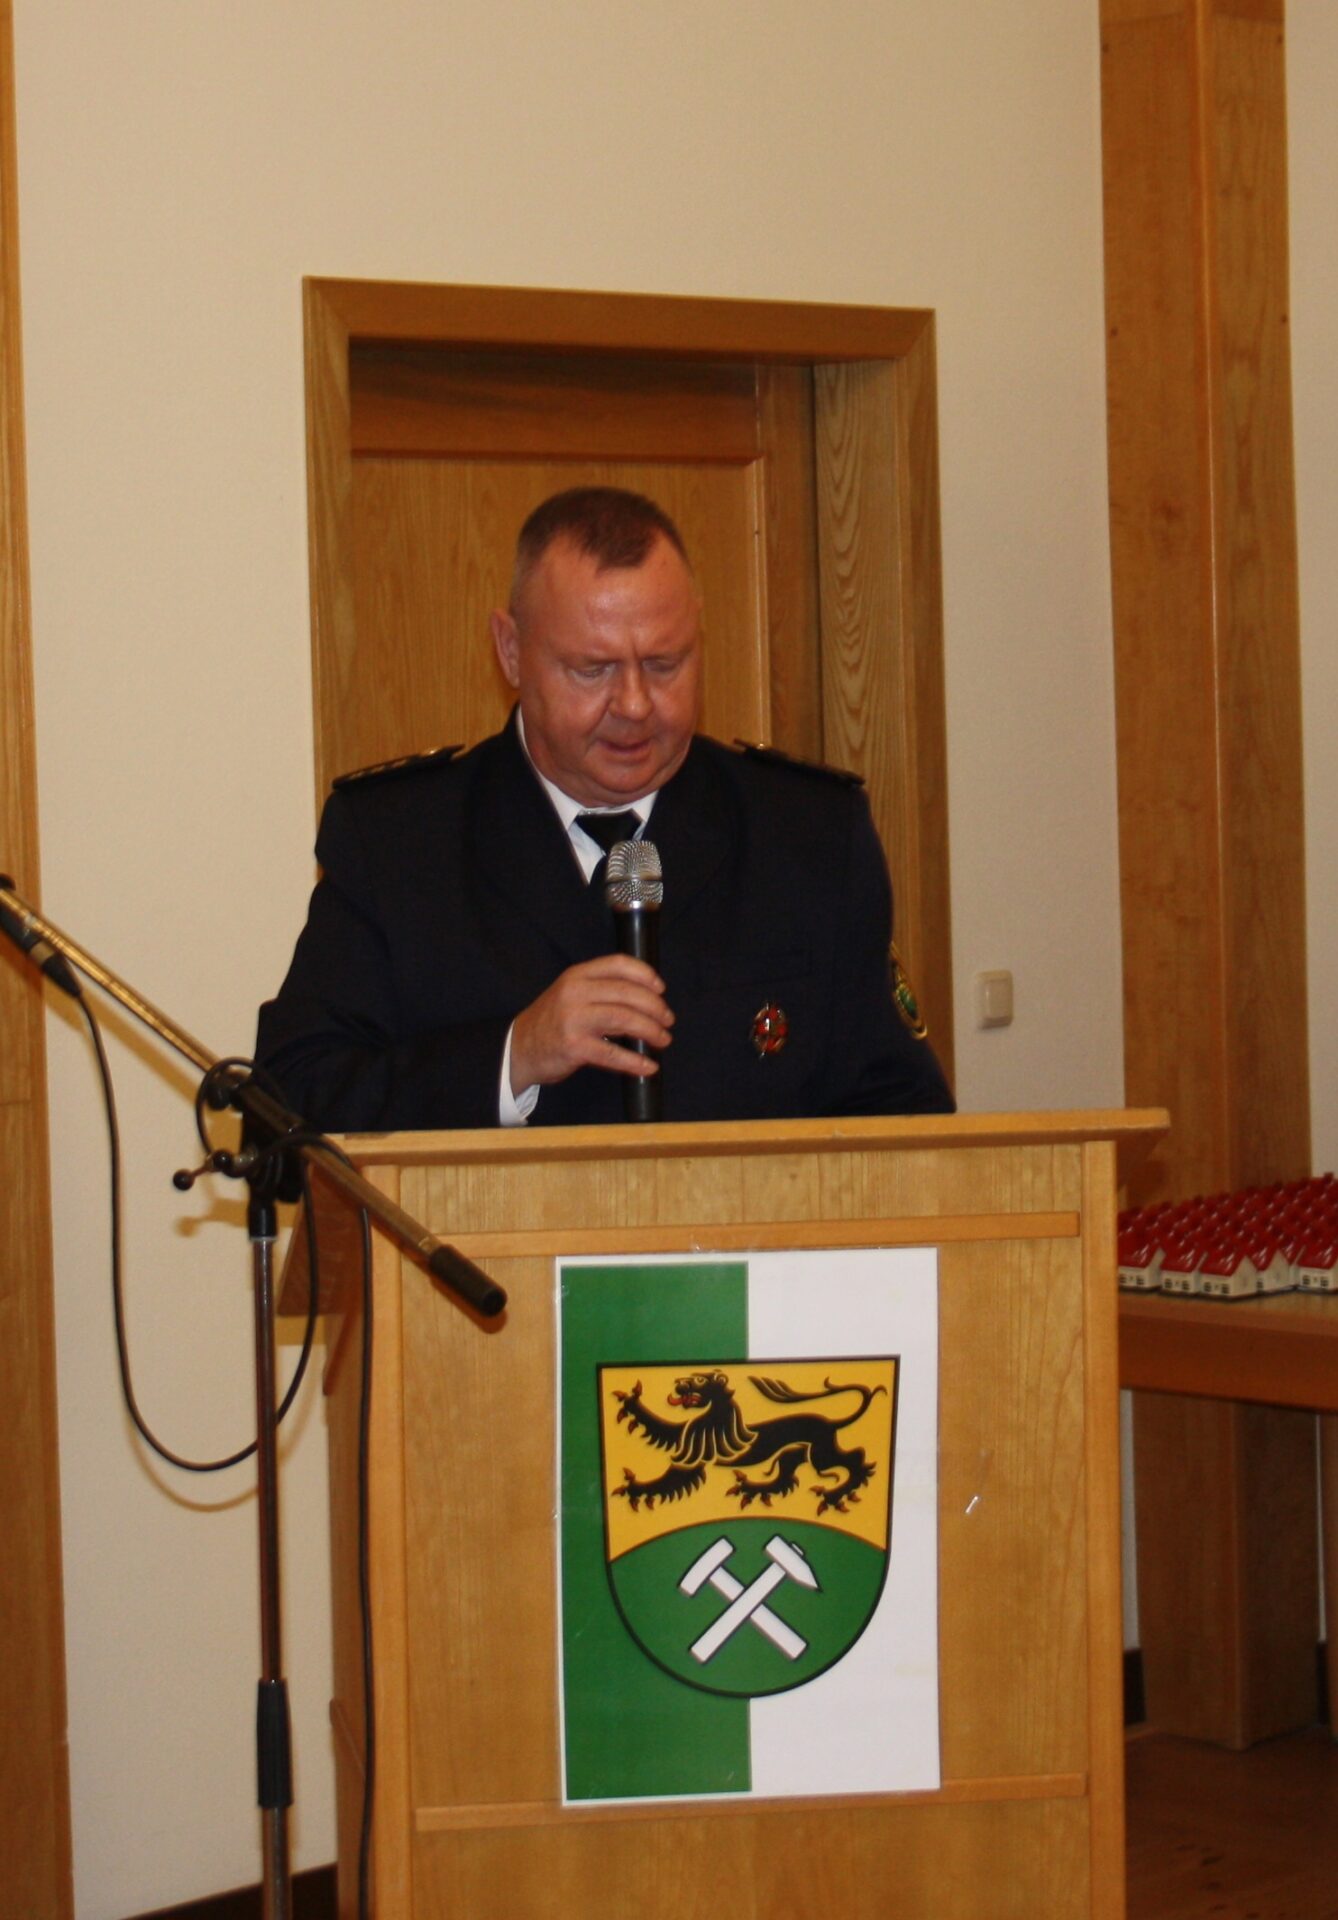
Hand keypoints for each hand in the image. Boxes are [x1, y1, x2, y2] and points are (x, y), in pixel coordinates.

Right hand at [509, 956, 672, 1092]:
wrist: (520, 1048)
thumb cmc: (554, 1021)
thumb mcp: (572, 994)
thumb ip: (602, 990)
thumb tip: (648, 998)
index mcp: (577, 975)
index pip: (618, 964)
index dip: (645, 974)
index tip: (661, 988)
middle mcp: (575, 992)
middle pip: (627, 993)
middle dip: (655, 1007)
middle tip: (668, 1020)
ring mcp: (573, 1019)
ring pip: (624, 1018)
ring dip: (650, 1030)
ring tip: (662, 1039)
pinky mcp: (574, 1047)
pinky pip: (612, 1053)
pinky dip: (635, 1061)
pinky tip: (648, 1066)